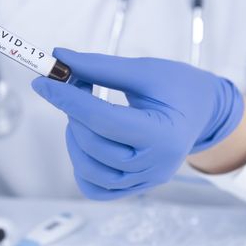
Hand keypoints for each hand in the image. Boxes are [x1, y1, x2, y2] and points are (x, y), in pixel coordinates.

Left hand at [32, 48, 243, 199]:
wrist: (203, 112)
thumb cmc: (179, 87)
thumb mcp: (145, 70)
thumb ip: (100, 66)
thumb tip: (60, 57)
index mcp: (164, 134)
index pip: (103, 119)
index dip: (68, 99)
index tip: (42, 82)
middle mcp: (155, 165)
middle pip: (93, 143)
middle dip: (72, 111)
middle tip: (72, 84)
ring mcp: (144, 181)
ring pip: (88, 169)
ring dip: (74, 136)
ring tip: (83, 111)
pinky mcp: (134, 187)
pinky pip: (94, 187)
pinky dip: (81, 165)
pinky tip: (87, 139)